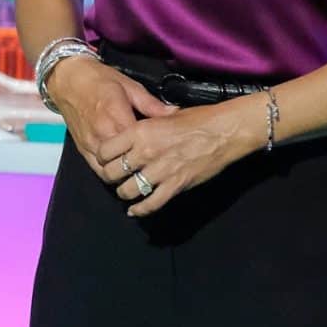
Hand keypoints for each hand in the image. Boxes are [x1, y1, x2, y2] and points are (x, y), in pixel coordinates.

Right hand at [46, 55, 173, 182]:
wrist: (67, 78)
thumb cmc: (99, 79)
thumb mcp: (130, 86)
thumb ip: (152, 105)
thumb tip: (176, 113)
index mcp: (116, 117)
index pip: (141, 146)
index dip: (156, 152)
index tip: (167, 152)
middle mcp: (101, 135)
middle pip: (126, 164)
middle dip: (142, 167)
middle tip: (157, 165)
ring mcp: (90, 144)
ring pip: (111, 172)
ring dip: (126, 174)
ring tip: (140, 171)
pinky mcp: (82, 149)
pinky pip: (98, 170)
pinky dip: (111, 172)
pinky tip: (122, 169)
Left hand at [92, 99, 260, 217]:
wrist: (224, 132)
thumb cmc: (197, 119)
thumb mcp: (163, 115)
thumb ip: (146, 124)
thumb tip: (134, 128)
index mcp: (139, 131)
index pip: (105, 150)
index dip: (102, 157)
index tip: (105, 160)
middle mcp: (145, 152)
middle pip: (112, 172)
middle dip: (110, 177)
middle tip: (114, 178)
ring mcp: (160, 170)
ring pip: (128, 190)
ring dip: (124, 194)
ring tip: (125, 192)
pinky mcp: (175, 185)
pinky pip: (152, 203)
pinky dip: (141, 210)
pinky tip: (135, 211)